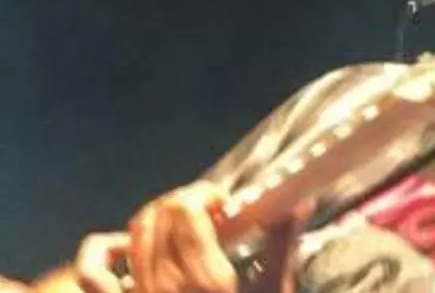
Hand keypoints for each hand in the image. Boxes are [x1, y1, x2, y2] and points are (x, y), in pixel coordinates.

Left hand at [75, 181, 302, 292]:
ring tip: (181, 229)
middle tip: (210, 216)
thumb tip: (299, 203)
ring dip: (157, 218)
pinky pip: (92, 272)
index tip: (226, 206)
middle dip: (185, 201)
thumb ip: (282, 248)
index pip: (185, 207)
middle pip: (159, 213)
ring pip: (134, 232)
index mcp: (205, 280)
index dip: (204, 194)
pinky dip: (103, 250)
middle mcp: (164, 285)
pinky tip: (129, 247)